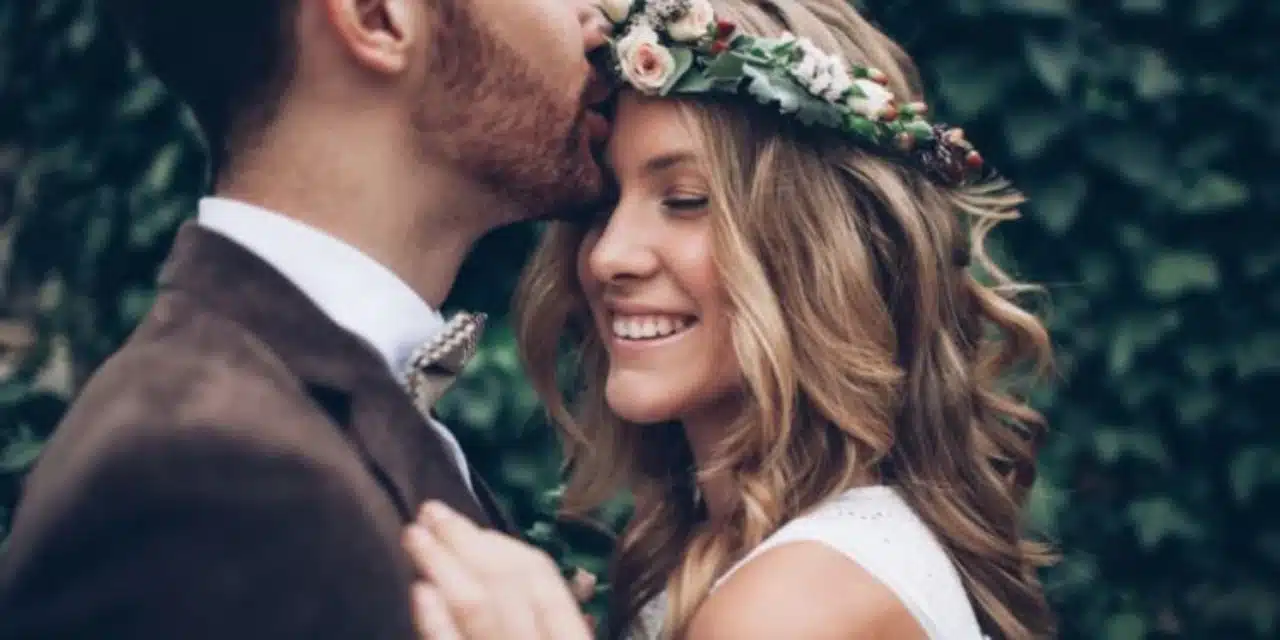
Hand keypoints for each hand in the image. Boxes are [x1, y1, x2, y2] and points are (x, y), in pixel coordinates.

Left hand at [404, 502, 592, 639]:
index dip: (507, 547)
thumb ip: (561, 620)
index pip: (544, 581)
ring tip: (414, 535)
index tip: (474, 524)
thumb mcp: (564, 633)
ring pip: (476, 607)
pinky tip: (420, 589)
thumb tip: (578, 577)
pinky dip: (436, 620)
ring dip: (443, 564)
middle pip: (505, 584)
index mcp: (570, 636)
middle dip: (468, 542)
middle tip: (431, 511)